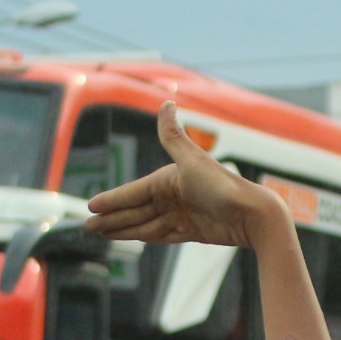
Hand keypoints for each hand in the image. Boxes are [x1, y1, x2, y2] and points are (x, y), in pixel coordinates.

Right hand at [84, 101, 284, 248]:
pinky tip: (132, 238)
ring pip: (145, 225)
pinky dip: (145, 237)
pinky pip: (161, 235)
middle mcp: (173, 196)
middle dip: (111, 219)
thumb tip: (166, 101)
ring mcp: (182, 215)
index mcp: (169, 179)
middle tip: (87, 228)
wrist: (253, 215)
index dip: (111, 201)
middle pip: (135, 211)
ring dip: (123, 229)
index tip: (90, 208)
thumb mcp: (192, 160)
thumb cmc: (223, 186)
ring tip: (101, 234)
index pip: (133, 193)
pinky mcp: (192, 232)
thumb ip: (172, 136)